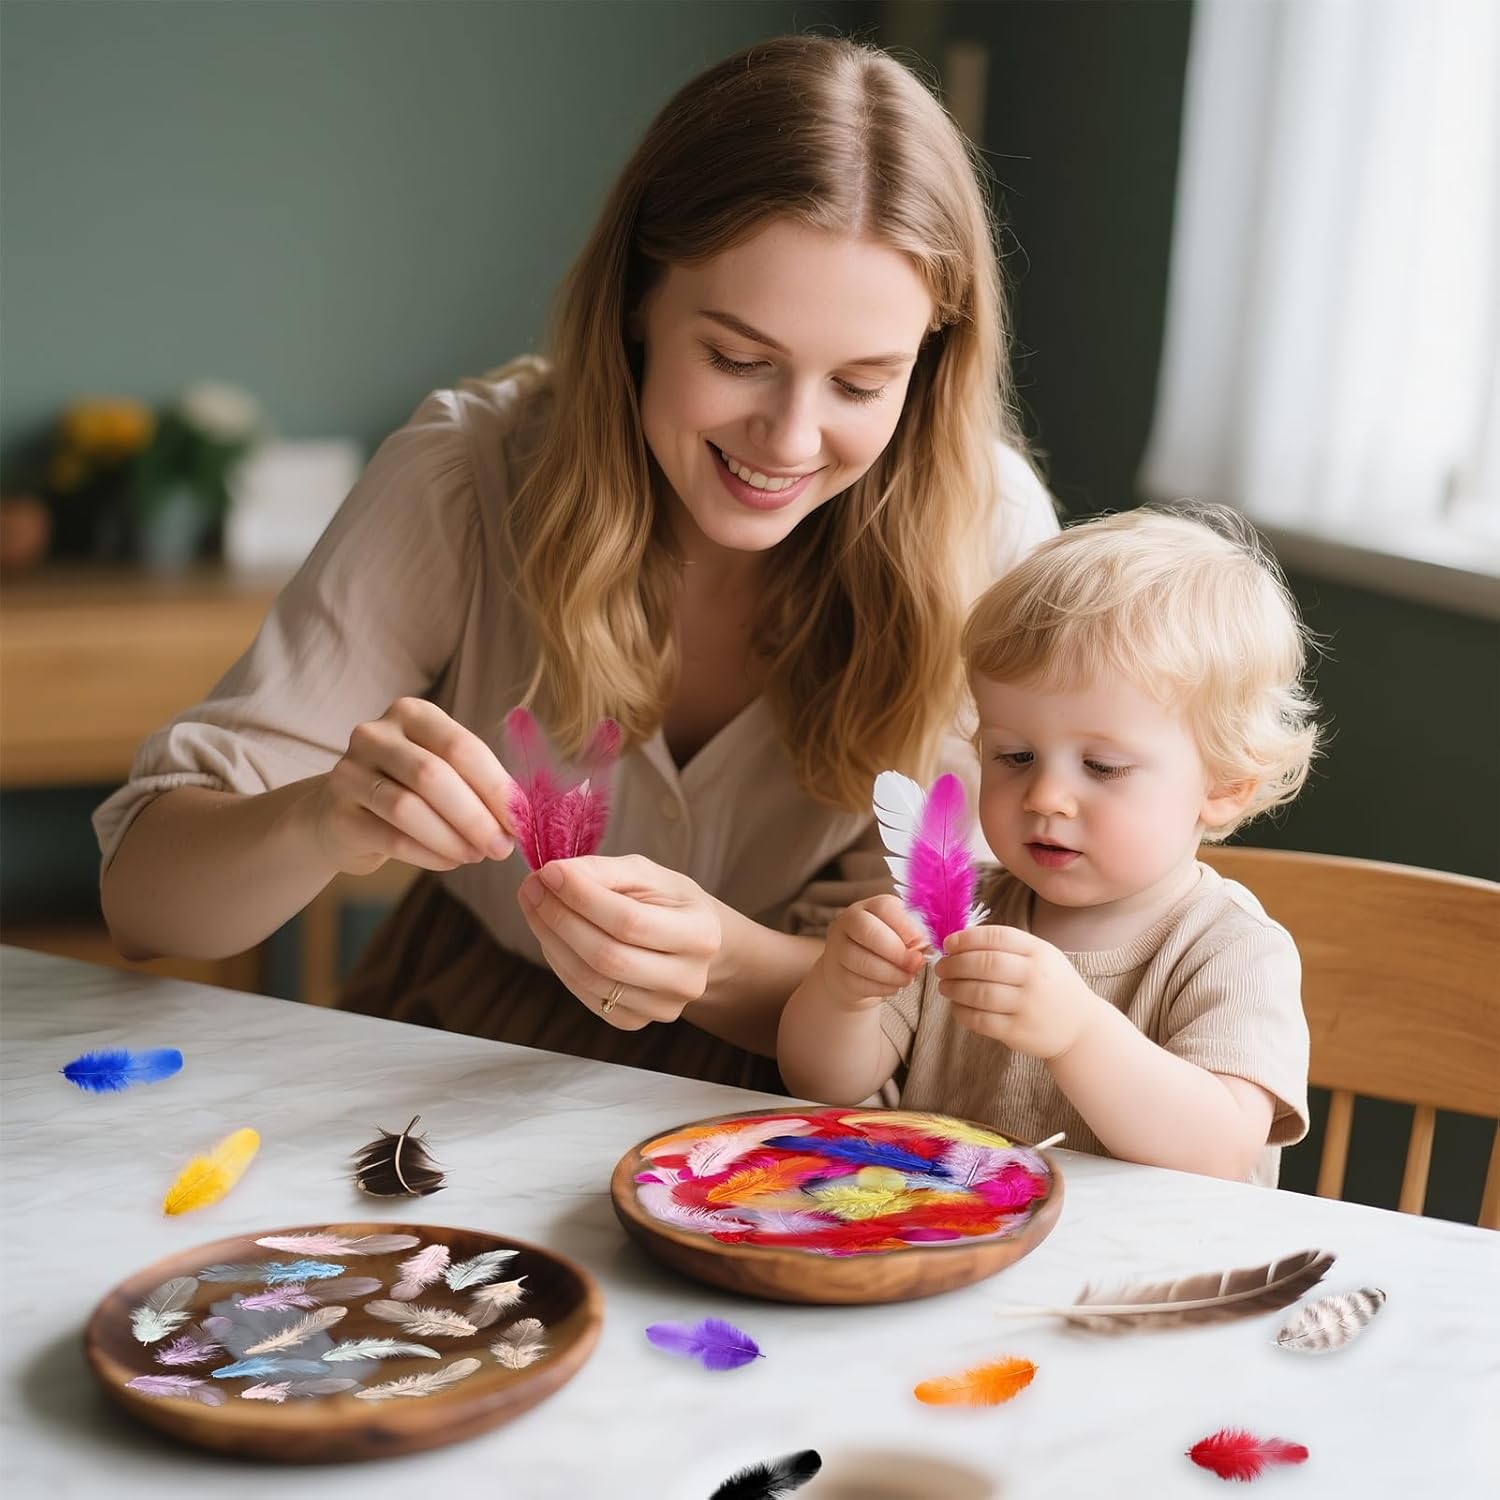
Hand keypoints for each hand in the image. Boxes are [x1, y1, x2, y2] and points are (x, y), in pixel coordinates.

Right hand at [312, 697, 515, 875]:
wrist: (342, 814)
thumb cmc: (409, 790)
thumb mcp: (444, 771)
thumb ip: (478, 785)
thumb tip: (520, 820)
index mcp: (412, 714)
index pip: (462, 747)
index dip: (496, 787)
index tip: (522, 821)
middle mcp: (375, 734)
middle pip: (433, 776)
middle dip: (475, 816)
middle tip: (502, 848)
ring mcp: (349, 772)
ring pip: (407, 808)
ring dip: (452, 838)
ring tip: (476, 855)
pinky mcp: (337, 814)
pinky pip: (391, 838)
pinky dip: (429, 854)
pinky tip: (450, 862)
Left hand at [516, 854, 720, 1029]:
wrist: (691, 944)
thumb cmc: (669, 903)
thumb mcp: (648, 875)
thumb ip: (604, 871)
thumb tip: (556, 875)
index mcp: (701, 934)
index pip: (630, 921)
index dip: (583, 897)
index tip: (550, 872)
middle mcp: (687, 979)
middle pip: (607, 956)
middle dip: (559, 919)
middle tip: (532, 888)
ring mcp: (662, 1007)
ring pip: (590, 979)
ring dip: (551, 940)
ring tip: (535, 906)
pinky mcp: (635, 1022)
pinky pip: (586, 995)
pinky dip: (560, 963)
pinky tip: (552, 936)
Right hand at [817, 894, 925, 1011]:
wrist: (853, 970)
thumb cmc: (883, 947)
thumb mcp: (898, 933)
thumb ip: (912, 936)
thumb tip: (925, 948)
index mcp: (869, 906)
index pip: (884, 907)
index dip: (906, 926)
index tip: (922, 942)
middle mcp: (848, 922)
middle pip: (868, 931)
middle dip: (897, 951)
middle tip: (916, 963)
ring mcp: (838, 948)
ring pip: (863, 961)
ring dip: (892, 973)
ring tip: (908, 978)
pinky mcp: (837, 975)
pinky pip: (861, 983)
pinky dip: (883, 988)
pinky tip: (894, 986)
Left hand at [936, 925, 1103, 1058]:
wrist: (1080, 1027)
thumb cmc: (1052, 985)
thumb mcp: (1041, 957)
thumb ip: (1007, 947)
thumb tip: (958, 941)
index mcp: (1039, 952)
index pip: (996, 937)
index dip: (966, 938)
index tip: (948, 944)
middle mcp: (1035, 977)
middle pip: (984, 964)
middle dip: (954, 964)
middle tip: (941, 967)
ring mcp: (1028, 1006)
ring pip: (979, 993)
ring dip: (954, 988)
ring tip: (944, 986)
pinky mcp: (1019, 1032)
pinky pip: (981, 1020)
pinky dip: (962, 1012)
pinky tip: (956, 1007)